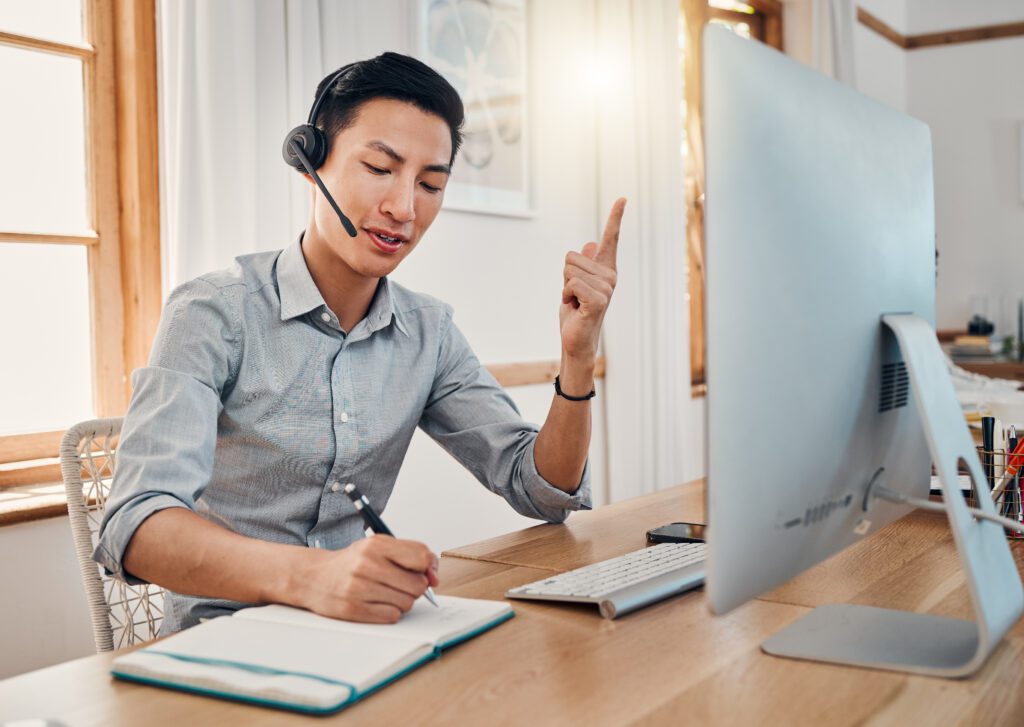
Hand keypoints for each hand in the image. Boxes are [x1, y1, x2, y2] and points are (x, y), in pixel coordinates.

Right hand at [299, 536, 438, 622]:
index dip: (429, 568)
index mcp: (376, 544)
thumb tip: (434, 577)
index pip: (421, 556)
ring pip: (407, 603)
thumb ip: (410, 555)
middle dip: (414, 588)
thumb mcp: (378, 547)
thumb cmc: (353, 562)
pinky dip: (390, 612)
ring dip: (402, 601)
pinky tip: (376, 603)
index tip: (427, 574)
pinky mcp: (353, 609)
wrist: (314, 576)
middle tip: (399, 584)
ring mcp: (359, 587)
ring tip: (384, 593)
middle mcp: (367, 564)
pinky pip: (392, 616)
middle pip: (417, 585)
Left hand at [560, 198, 625, 362]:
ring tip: (575, 302)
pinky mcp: (599, 300)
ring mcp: (607, 288)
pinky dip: (565, 296)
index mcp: (606, 269)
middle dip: (565, 276)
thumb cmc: (576, 312)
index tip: (623, 198)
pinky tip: (574, 307)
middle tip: (574, 296)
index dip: (616, 217)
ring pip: (570, 270)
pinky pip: (571, 284)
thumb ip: (582, 265)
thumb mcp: (575, 283)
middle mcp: (610, 276)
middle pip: (572, 256)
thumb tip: (588, 244)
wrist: (576, 339)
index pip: (611, 238)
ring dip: (565, 288)